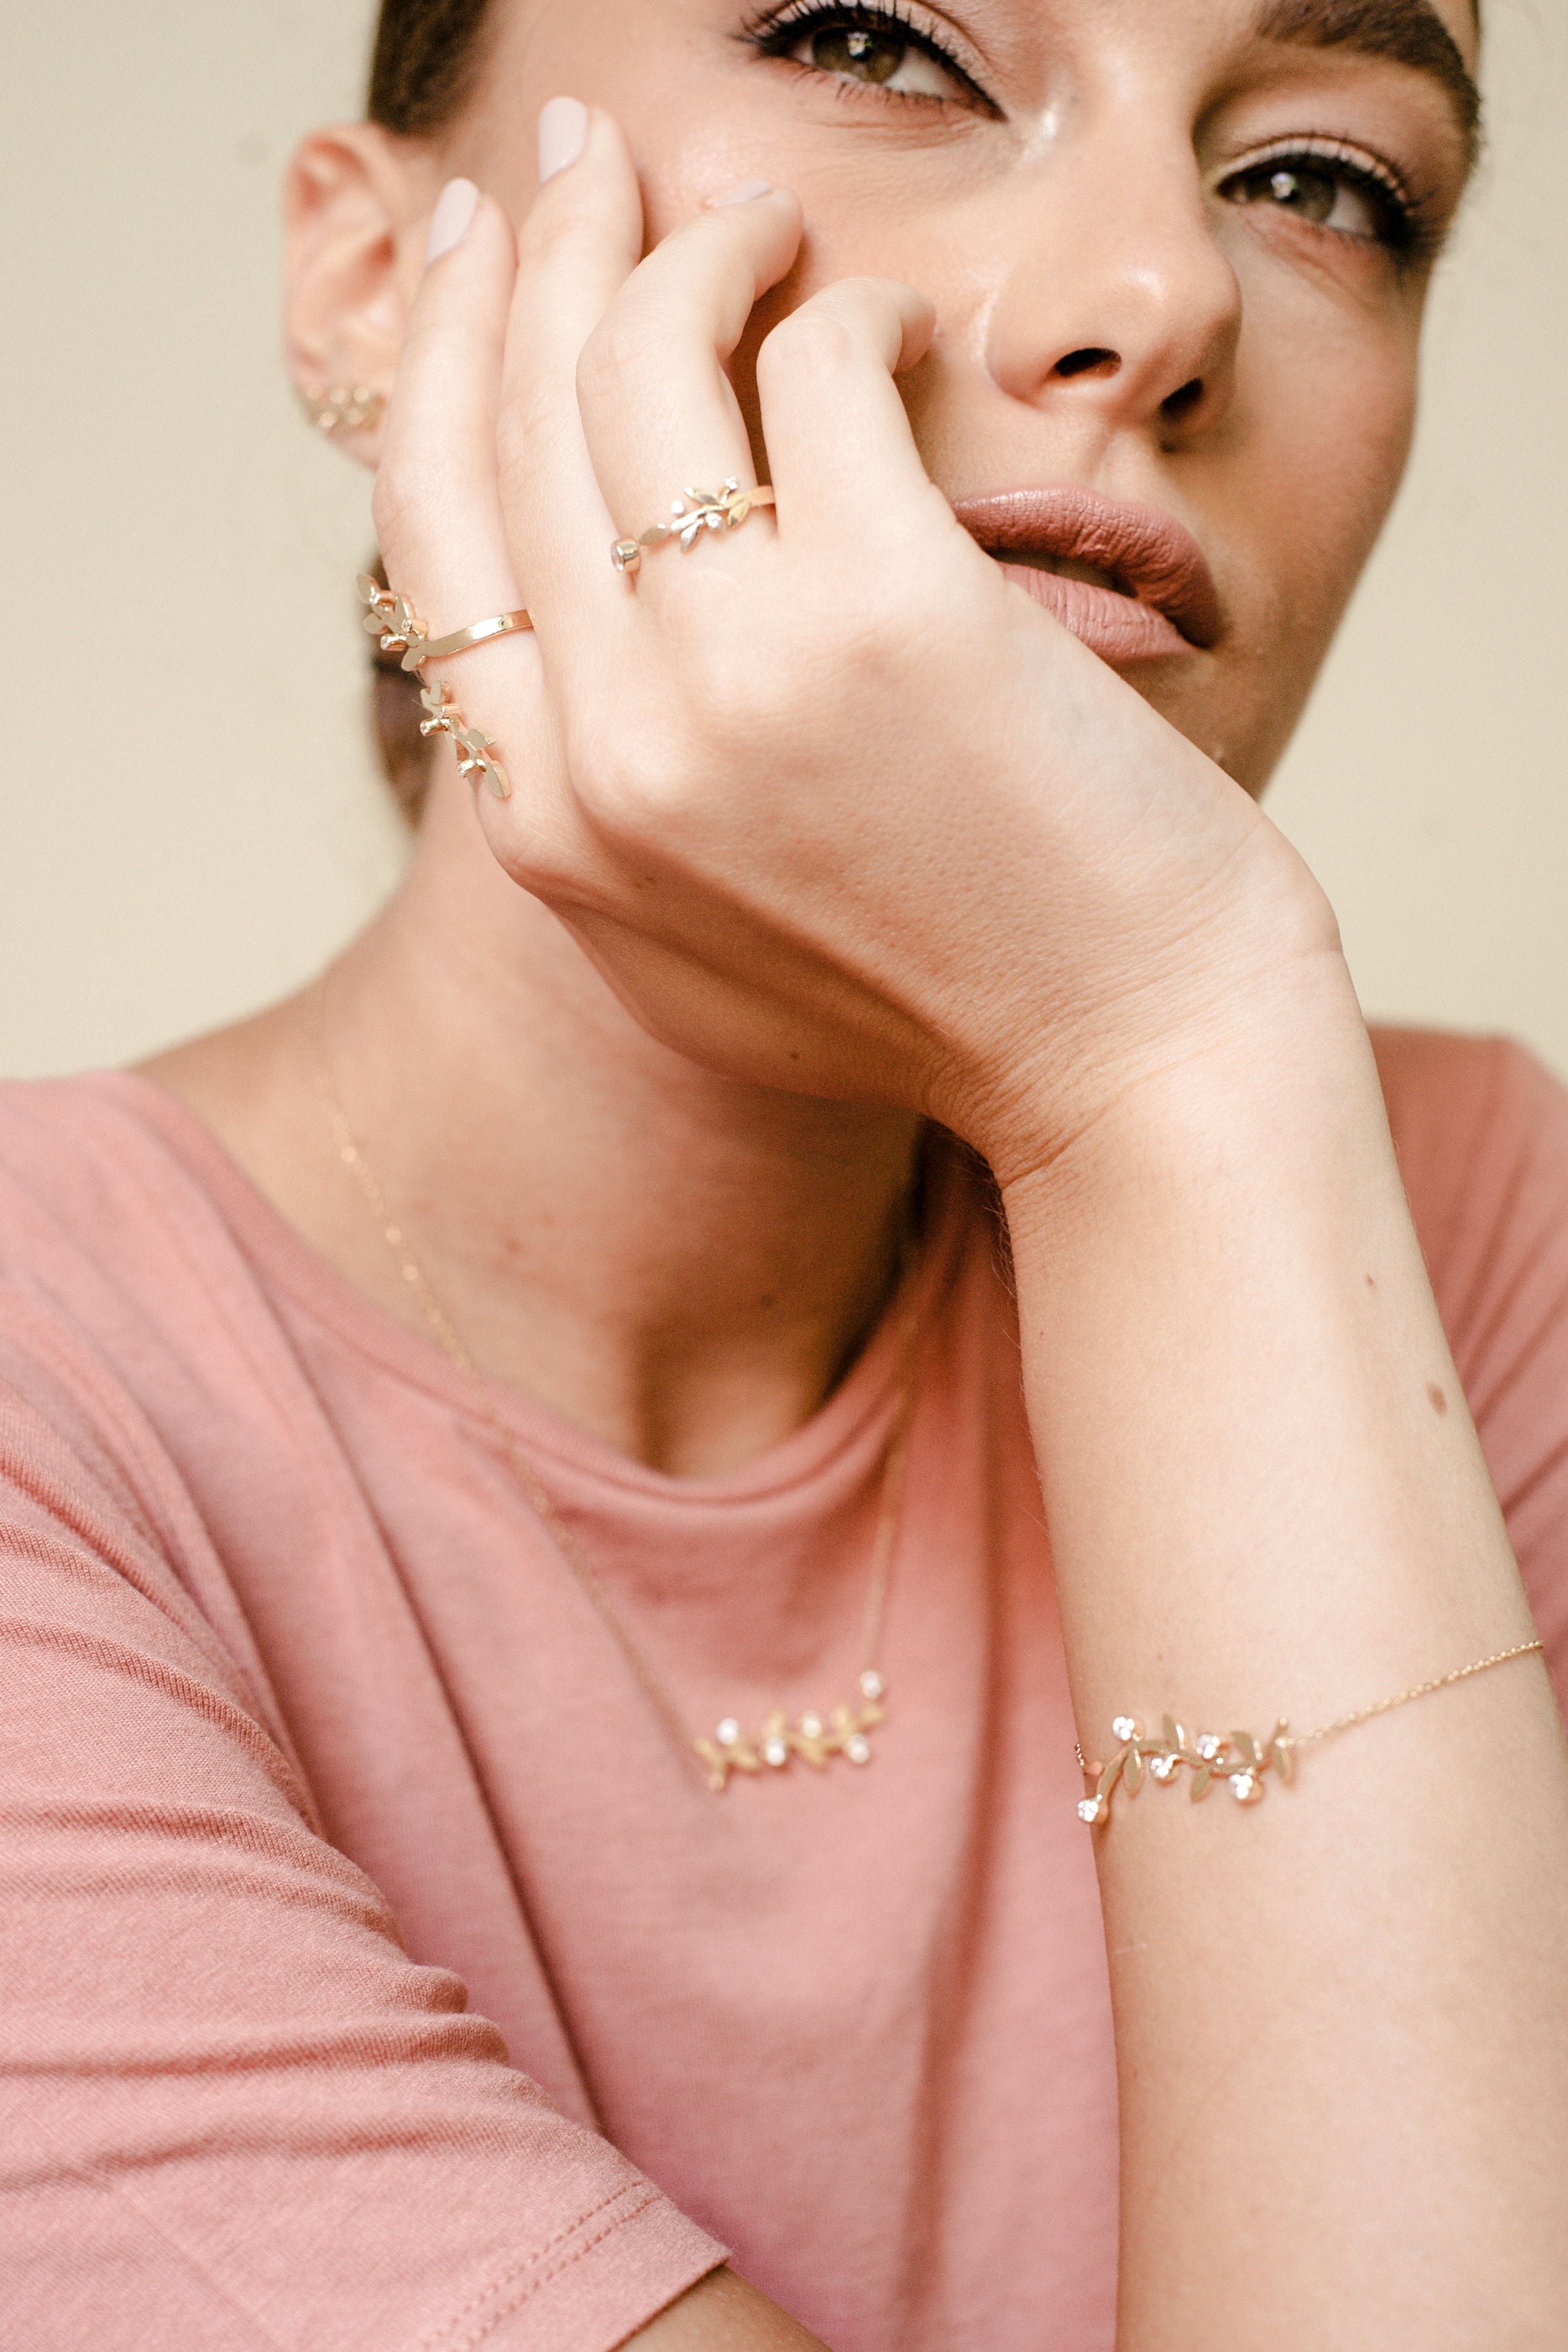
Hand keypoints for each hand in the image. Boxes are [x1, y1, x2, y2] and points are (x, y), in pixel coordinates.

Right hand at [372, 111, 1333, 1181]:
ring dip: (695, 243)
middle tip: (580, 158)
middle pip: (516, 420)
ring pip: (642, 362)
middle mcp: (608, 755)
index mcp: (551, 834)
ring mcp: (735, 680)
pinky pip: (822, 370)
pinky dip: (851, 312)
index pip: (434, 538)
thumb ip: (607, 809)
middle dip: (540, 252)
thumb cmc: (946, 999)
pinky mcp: (887, 611)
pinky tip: (891, 322)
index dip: (443, 365)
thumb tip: (570, 642)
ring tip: (762, 217)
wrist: (1127, 1068)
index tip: (483, 262)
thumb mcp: (701, 946)